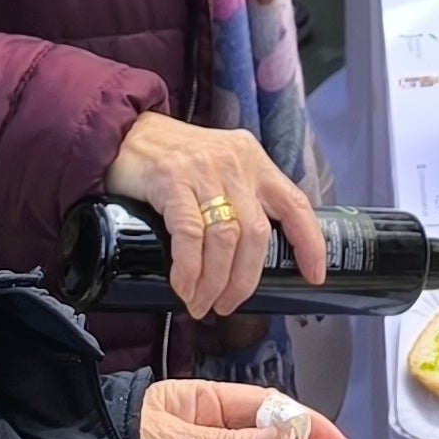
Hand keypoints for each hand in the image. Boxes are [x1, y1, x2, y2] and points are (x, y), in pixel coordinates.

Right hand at [103, 111, 323, 314]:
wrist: (124, 133)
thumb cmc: (174, 158)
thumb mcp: (220, 167)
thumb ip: (239, 198)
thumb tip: (248, 258)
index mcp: (255, 161)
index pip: (295, 204)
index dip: (309, 243)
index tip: (313, 276)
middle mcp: (236, 163)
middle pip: (257, 234)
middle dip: (244, 280)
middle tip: (227, 305)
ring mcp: (204, 171)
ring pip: (226, 240)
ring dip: (215, 281)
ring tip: (202, 303)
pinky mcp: (171, 180)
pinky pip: (190, 235)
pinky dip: (189, 269)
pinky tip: (184, 286)